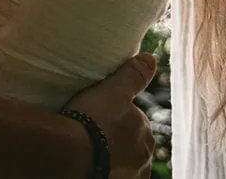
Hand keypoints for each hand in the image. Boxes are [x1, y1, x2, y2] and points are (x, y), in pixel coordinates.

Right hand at [63, 53, 157, 177]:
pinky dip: (109, 170)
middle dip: (117, 139)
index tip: (99, 116)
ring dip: (113, 157)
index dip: (116, 117)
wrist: (73, 153)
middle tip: (93, 132)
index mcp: (146, 133)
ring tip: (91, 150)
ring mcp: (131, 176)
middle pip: (131, 144)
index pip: (135, 122)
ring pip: (124, 164)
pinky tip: (95, 165)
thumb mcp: (114, 90)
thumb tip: (153, 58)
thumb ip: (134, 75)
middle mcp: (144, 158)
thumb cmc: (93, 119)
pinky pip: (116, 176)